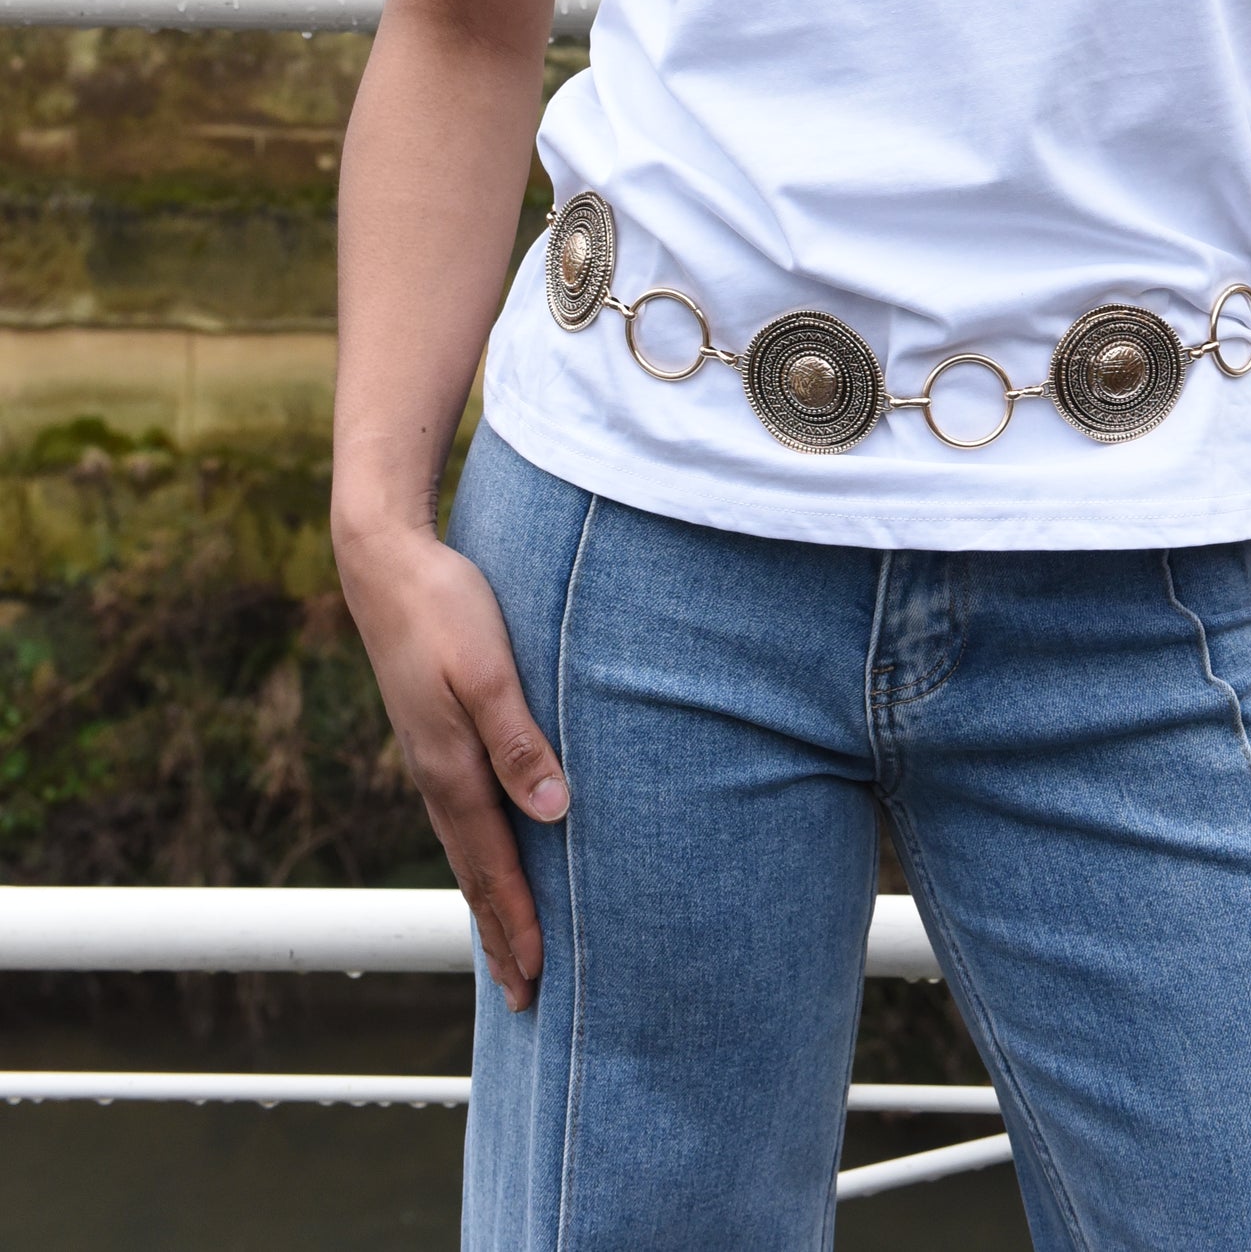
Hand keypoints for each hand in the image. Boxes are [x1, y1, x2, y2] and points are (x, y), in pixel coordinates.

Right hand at [336, 523, 568, 1012]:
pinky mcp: (436, 734)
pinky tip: (493, 855)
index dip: (518, 925)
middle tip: (526, 997)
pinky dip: (481, 855)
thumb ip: (519, 741)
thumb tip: (555, 813)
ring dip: (490, 902)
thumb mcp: (488, 670)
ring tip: (509, 948)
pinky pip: (464, 816)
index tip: (540, 982)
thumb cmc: (445, 608)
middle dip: (502, 935)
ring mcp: (433, 758)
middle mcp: (438, 776)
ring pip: (468, 848)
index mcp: (451, 771)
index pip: (492, 868)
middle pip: (475, 874)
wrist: (385, 564)